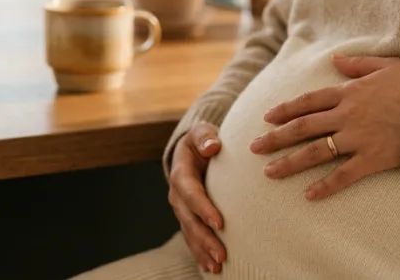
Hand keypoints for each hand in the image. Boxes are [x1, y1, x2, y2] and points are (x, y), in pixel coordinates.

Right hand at [168, 122, 226, 273]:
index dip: (203, 208)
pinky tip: (210, 268)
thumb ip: (205, 137)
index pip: (191, 193)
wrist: (192, 150)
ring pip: (189, 233)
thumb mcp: (201, 132)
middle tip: (221, 254)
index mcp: (181, 174)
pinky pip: (192, 238)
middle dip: (204, 238)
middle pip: (189, 220)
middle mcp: (178, 195)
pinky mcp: (188, 218)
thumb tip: (213, 146)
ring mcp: (181, 210)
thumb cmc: (201, 140)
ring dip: (202, 251)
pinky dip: (200, 254)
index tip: (220, 222)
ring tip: (217, 266)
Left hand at [249, 55, 399, 199]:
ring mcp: (358, 139)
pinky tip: (309, 196)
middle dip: (276, 138)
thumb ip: (357, 64)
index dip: (285, 110)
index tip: (267, 118)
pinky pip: (343, 175)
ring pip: (315, 152)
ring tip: (269, 173)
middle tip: (253, 148)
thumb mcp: (386, 65)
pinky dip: (325, 186)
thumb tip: (335, 60)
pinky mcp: (372, 159)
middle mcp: (347, 116)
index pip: (308, 101)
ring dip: (289, 163)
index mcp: (349, 92)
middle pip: (303, 127)